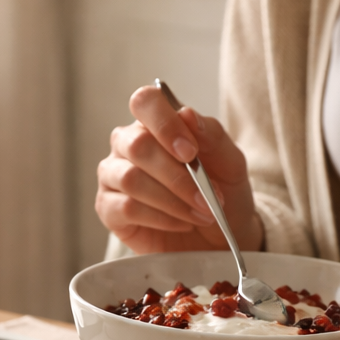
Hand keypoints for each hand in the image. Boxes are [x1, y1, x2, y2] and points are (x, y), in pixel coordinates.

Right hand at [95, 85, 263, 254]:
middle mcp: (127, 145)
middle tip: (207, 196)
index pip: (145, 102)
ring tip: (201, 213)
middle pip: (137, 145)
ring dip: (173, 200)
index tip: (191, 152)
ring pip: (131, 179)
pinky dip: (161, 218)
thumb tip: (187, 114)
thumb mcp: (231, 162)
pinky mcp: (108, 209)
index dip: (165, 124)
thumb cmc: (222, 193)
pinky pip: (127, 208)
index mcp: (154, 123)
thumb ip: (212, 135)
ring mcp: (113, 176)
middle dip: (177, 175)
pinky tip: (181, 223)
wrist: (220, 237)